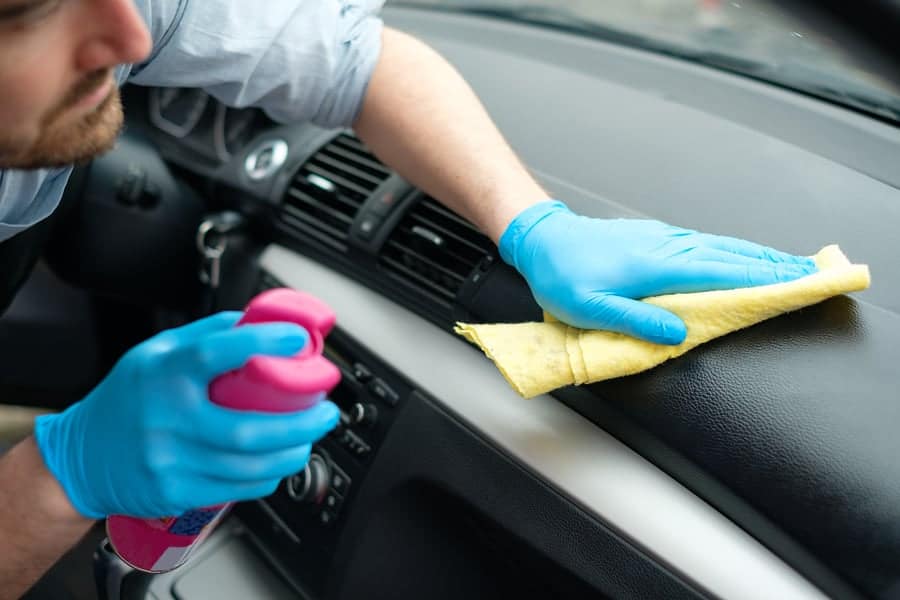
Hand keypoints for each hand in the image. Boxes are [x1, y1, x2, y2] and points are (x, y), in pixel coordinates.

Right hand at [33, 312, 339, 518]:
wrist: (81, 457)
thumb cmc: (126, 398)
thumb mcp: (155, 352)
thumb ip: (207, 335)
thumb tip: (260, 320)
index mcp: (162, 372)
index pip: (215, 352)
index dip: (262, 343)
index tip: (297, 340)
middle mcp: (165, 417)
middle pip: (246, 428)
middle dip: (300, 423)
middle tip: (326, 412)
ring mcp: (169, 459)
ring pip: (247, 464)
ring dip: (292, 453)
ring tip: (309, 438)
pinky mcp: (174, 491)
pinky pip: (236, 488)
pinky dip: (267, 476)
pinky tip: (280, 462)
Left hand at [499, 200, 816, 344]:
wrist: (544, 238)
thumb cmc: (562, 276)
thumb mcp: (589, 309)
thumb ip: (635, 321)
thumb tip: (677, 333)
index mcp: (656, 267)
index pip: (721, 274)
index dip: (762, 280)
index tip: (798, 283)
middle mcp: (667, 248)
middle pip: (731, 255)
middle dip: (773, 264)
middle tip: (812, 272)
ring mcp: (662, 239)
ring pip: (720, 246)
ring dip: (756, 255)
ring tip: (787, 265)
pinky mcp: (655, 237)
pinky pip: (704, 243)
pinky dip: (730, 249)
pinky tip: (738, 255)